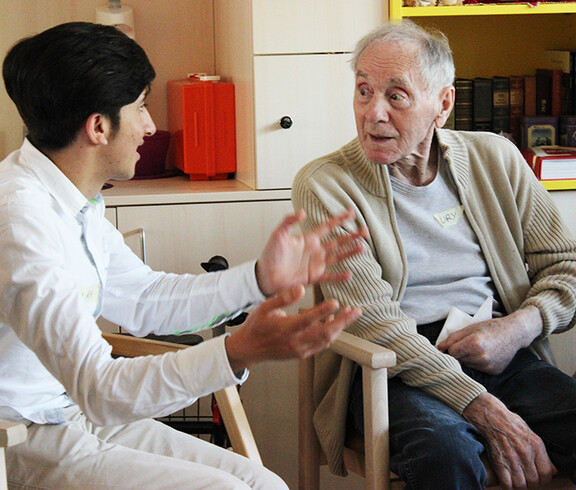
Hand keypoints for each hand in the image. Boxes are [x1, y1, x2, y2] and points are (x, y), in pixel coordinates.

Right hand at [224, 284, 361, 370]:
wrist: (249, 349)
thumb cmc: (256, 326)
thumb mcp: (264, 307)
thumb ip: (283, 298)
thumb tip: (301, 288)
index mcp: (285, 328)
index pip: (308, 320)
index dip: (323, 311)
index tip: (336, 302)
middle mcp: (295, 341)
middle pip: (324, 333)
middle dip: (343, 321)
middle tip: (355, 311)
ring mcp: (300, 349)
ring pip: (326, 340)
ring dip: (340, 327)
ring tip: (350, 315)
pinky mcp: (302, 354)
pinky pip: (321, 345)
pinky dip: (332, 335)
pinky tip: (336, 324)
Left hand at [255, 209, 366, 296]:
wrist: (264, 275)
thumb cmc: (269, 255)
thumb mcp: (278, 234)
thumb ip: (289, 222)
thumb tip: (302, 212)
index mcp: (308, 238)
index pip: (327, 227)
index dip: (339, 220)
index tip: (351, 212)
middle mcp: (315, 250)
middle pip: (337, 241)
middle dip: (351, 236)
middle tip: (365, 231)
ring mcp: (315, 264)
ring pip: (337, 257)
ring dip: (349, 253)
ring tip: (362, 248)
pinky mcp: (313, 277)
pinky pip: (329, 277)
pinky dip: (339, 276)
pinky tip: (349, 274)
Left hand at [437, 306, 542, 374]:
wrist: (514, 334)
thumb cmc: (491, 328)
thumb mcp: (470, 328)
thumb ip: (453, 338)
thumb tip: (439, 347)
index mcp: (474, 344)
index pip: (452, 352)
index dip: (452, 347)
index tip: (456, 343)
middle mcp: (481, 357)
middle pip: (459, 360)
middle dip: (459, 353)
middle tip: (468, 345)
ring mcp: (488, 366)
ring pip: (467, 366)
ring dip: (467, 359)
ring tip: (477, 349)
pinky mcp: (493, 372)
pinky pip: (477, 370)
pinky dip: (477, 364)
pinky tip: (484, 355)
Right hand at [463, 393, 556, 487]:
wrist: (488, 412)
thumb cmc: (506, 419)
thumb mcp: (527, 430)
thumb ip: (536, 446)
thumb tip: (544, 460)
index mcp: (536, 445)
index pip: (547, 473)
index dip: (542, 478)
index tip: (537, 477)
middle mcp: (526, 453)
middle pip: (534, 481)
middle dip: (529, 482)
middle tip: (524, 478)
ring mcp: (512, 458)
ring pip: (521, 484)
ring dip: (517, 484)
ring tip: (514, 479)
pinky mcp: (498, 460)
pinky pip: (507, 483)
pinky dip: (506, 485)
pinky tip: (504, 479)